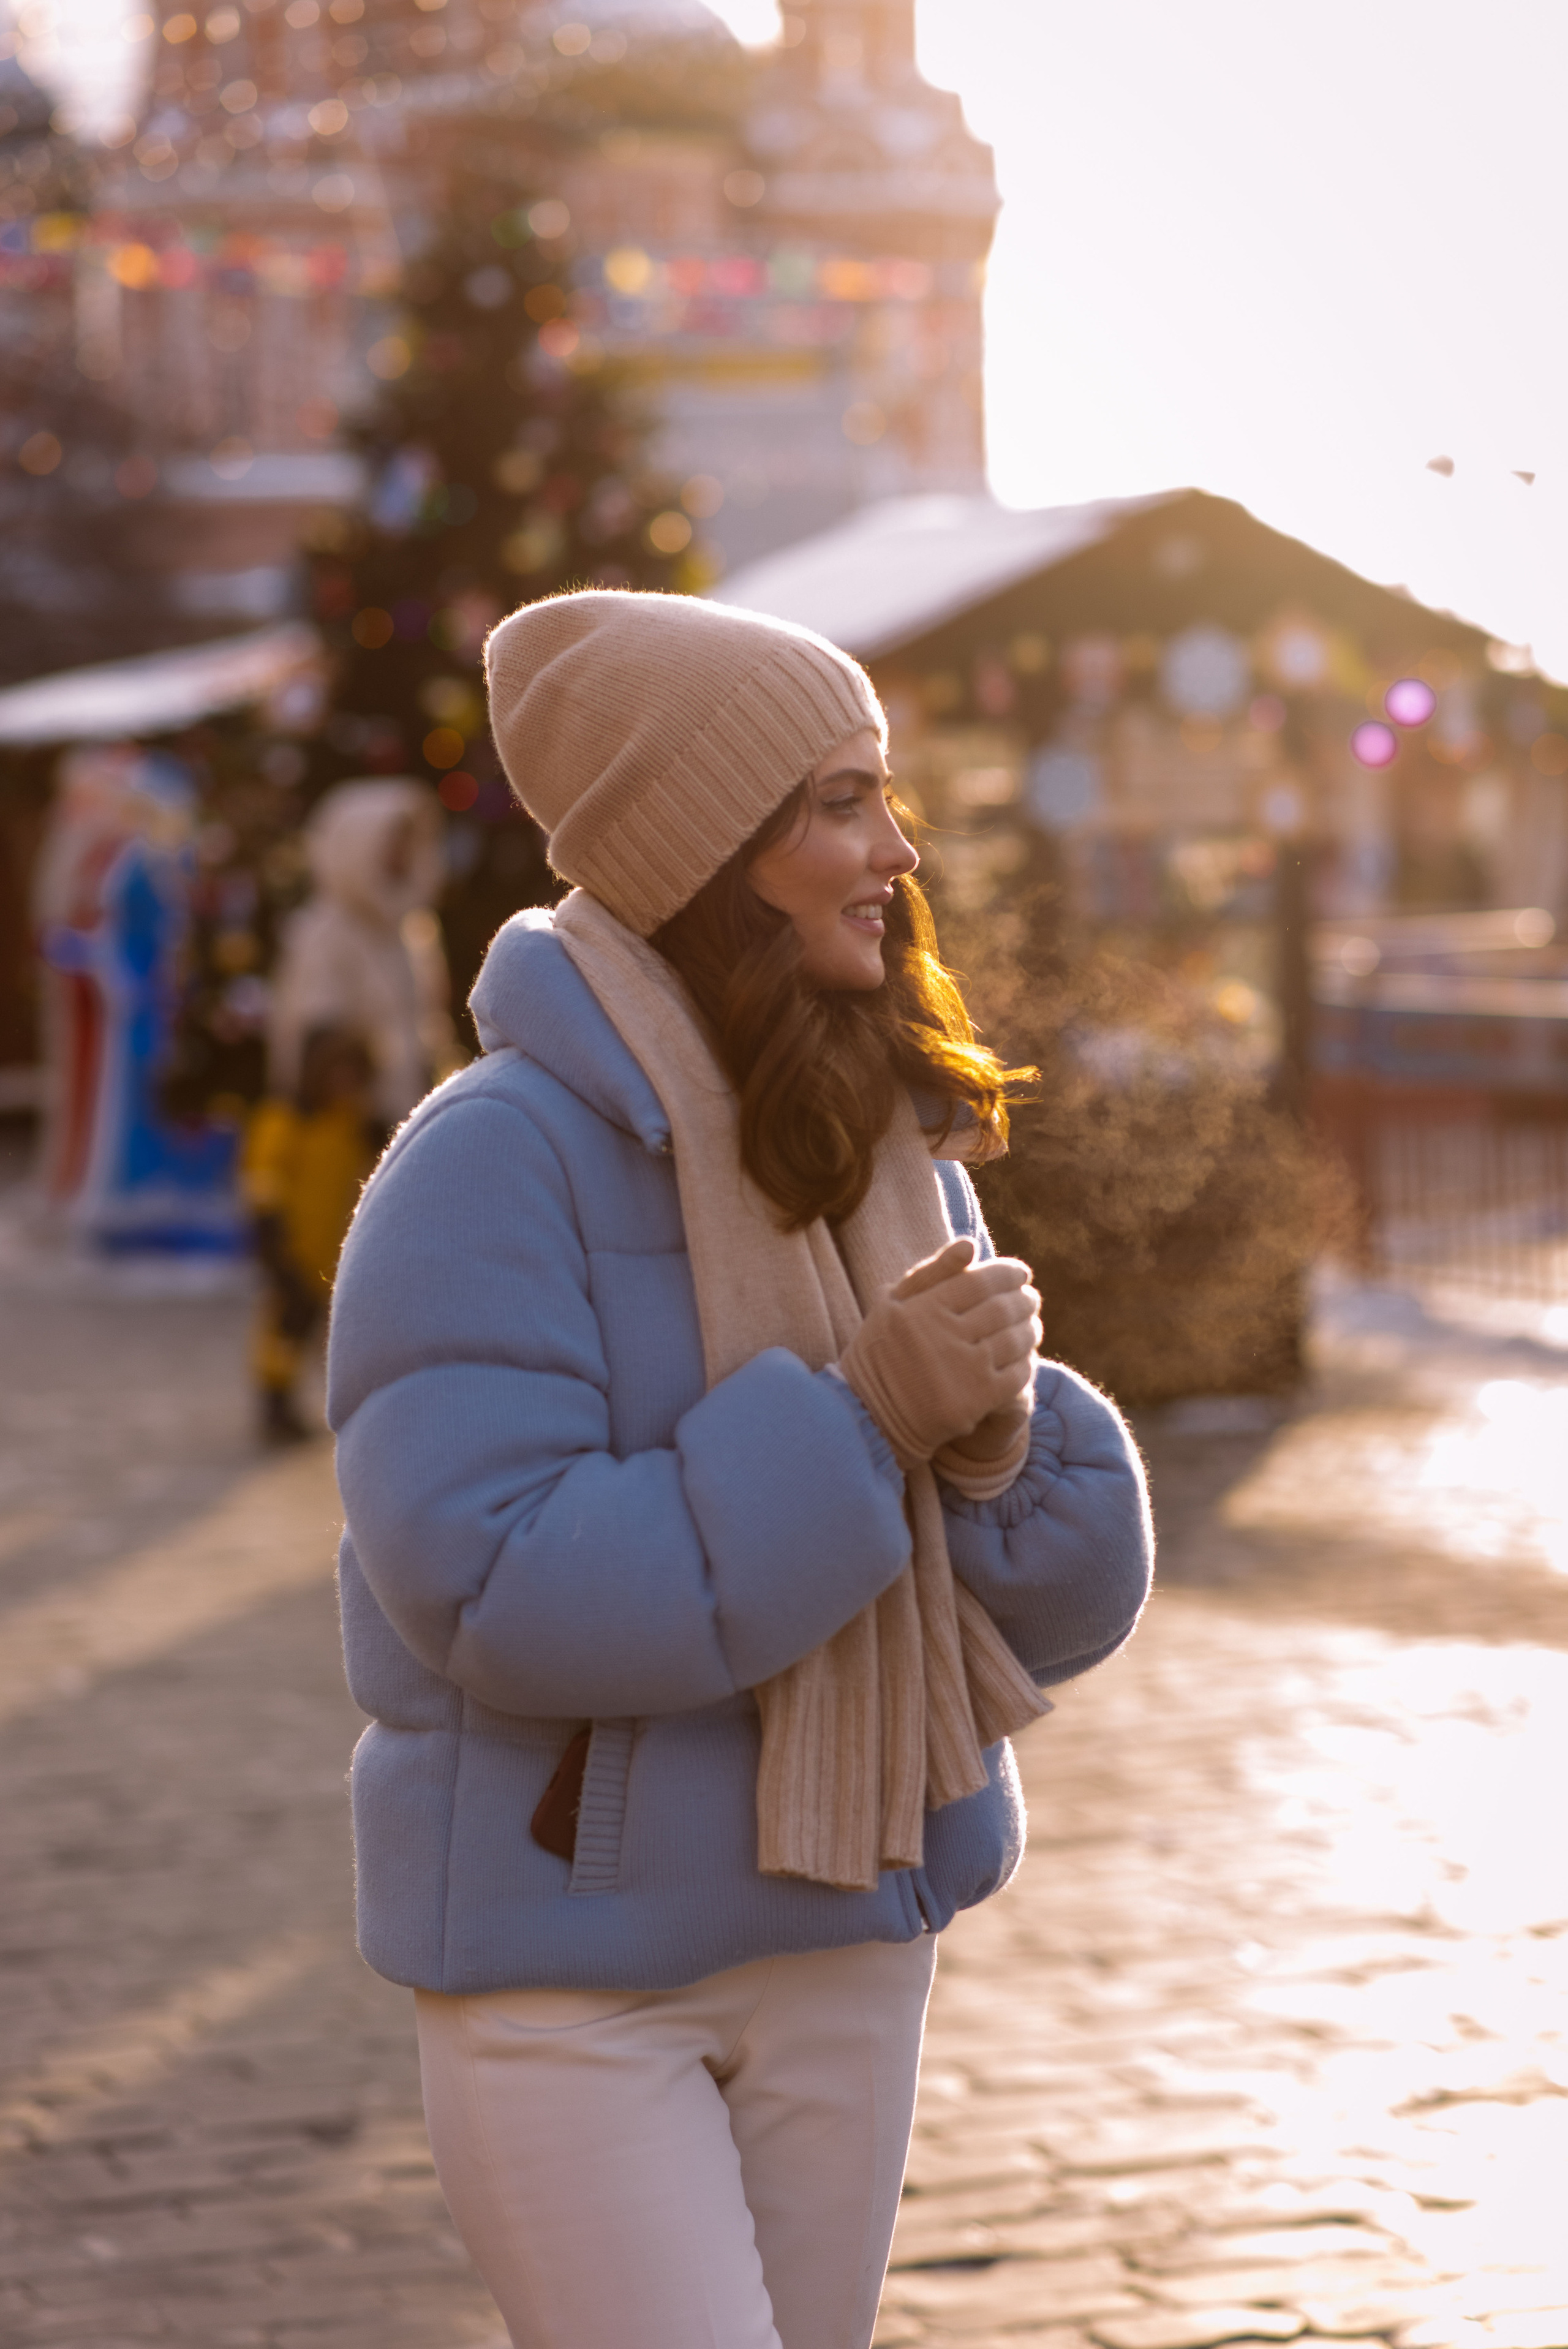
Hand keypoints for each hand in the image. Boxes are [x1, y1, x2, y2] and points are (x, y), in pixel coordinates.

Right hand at [838, 1237, 1041, 1466]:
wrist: (871, 1416)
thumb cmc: (881, 1353)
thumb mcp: (891, 1305)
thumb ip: (930, 1272)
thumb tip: (970, 1244)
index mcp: (923, 1309)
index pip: (980, 1281)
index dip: (1008, 1273)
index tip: (1021, 1273)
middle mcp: (944, 1336)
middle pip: (1002, 1309)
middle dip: (1024, 1300)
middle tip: (1031, 1298)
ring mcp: (963, 1369)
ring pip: (1015, 1340)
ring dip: (1030, 1329)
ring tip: (1031, 1325)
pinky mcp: (977, 1400)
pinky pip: (1017, 1374)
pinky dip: (1026, 1361)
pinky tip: (1023, 1357)